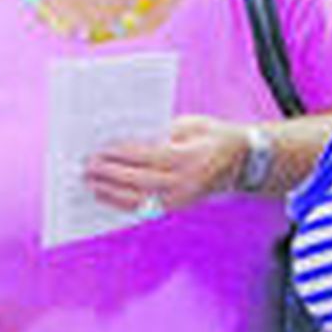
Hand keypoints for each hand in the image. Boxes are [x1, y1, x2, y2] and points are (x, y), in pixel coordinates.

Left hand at [85, 114, 248, 213]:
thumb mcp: (193, 124)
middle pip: (139, 180)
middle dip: (110, 174)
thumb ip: (164, 131)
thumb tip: (130, 137)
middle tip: (88, 167)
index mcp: (190, 158)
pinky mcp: (178, 206)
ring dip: (111, 192)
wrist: (243, 162)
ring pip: (140, 199)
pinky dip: (122, 203)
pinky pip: (145, 207)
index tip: (101, 151)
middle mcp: (186, 183)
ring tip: (90, 184)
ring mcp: (182, 199)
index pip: (148, 157)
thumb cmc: (216, 137)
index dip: (122, 155)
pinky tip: (105, 196)